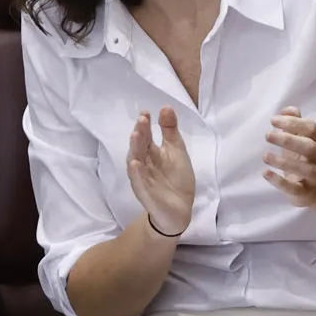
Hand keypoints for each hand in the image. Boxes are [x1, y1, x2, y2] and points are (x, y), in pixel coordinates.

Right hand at [127, 107, 194, 237]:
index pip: (146, 136)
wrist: (180, 208)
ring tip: (136, 136)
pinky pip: (139, 182)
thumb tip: (166, 107)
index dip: (145, 124)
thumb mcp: (177, 151)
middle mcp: (143, 163)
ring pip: (136, 162)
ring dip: (135, 149)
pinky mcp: (145, 193)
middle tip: (142, 120)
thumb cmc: (177, 178)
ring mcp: (142, 178)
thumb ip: (170, 130)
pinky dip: (137, 173)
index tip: (146, 112)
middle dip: (140, 133)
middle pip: (139, 146)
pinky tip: (135, 164)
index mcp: (151, 152)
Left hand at [263, 108, 315, 213]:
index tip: (273, 120)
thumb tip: (287, 110)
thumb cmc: (305, 158)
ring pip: (305, 169)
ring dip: (284, 162)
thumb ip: (295, 123)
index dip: (293, 123)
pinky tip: (265, 173)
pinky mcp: (306, 192)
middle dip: (288, 140)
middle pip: (310, 148)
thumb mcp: (302, 138)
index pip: (312, 128)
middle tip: (267, 135)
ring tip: (265, 156)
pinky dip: (279, 181)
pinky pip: (295, 188)